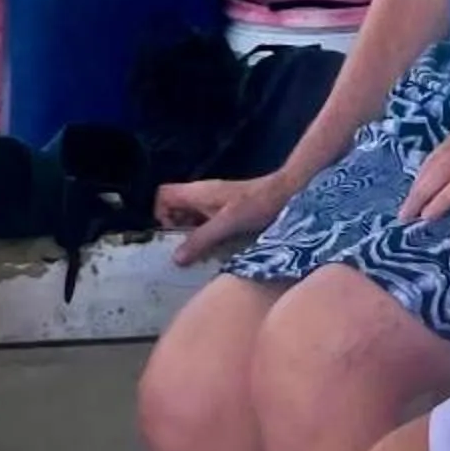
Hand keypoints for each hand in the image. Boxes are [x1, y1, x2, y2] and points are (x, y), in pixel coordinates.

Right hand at [156, 172, 292, 265]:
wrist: (288, 191)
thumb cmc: (258, 203)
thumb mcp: (227, 223)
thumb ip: (201, 239)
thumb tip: (176, 258)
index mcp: (198, 192)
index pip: (163, 195)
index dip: (160, 214)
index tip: (172, 235)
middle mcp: (203, 194)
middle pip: (175, 208)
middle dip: (176, 229)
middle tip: (187, 251)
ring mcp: (216, 201)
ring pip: (192, 216)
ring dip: (193, 234)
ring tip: (202, 254)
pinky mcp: (229, 209)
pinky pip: (208, 221)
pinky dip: (207, 234)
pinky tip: (219, 248)